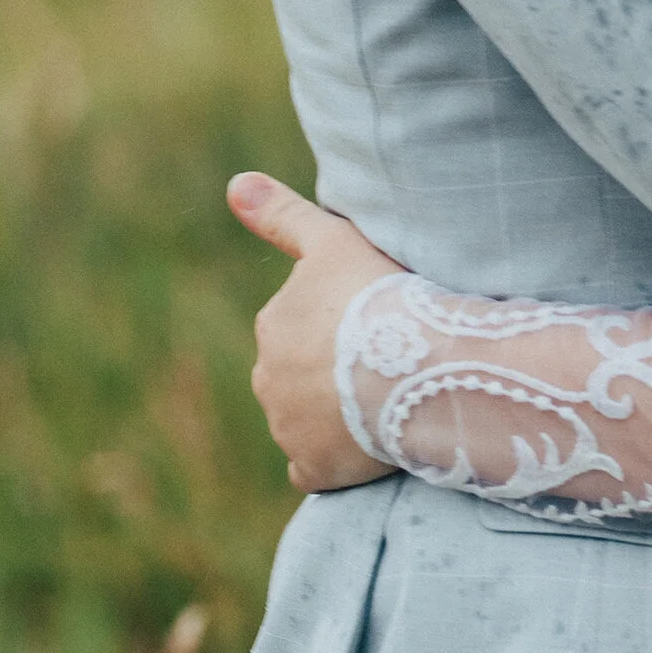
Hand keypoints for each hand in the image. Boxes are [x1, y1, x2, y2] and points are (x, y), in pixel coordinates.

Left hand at [229, 171, 403, 493]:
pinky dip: (335, 461)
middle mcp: (267, 378)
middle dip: (331, 375)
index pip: (297, 330)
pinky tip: (367, 449)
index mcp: (273, 324)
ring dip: (335, 417)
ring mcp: (287, 427)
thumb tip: (235, 184)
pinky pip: (316, 468)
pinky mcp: (313, 467)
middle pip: (297, 377)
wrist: (416, 362)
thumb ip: (282, 214)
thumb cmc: (380, 294)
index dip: (339, 328)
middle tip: (386, 364)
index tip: (377, 326)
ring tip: (388, 401)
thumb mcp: (333, 240)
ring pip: (306, 422)